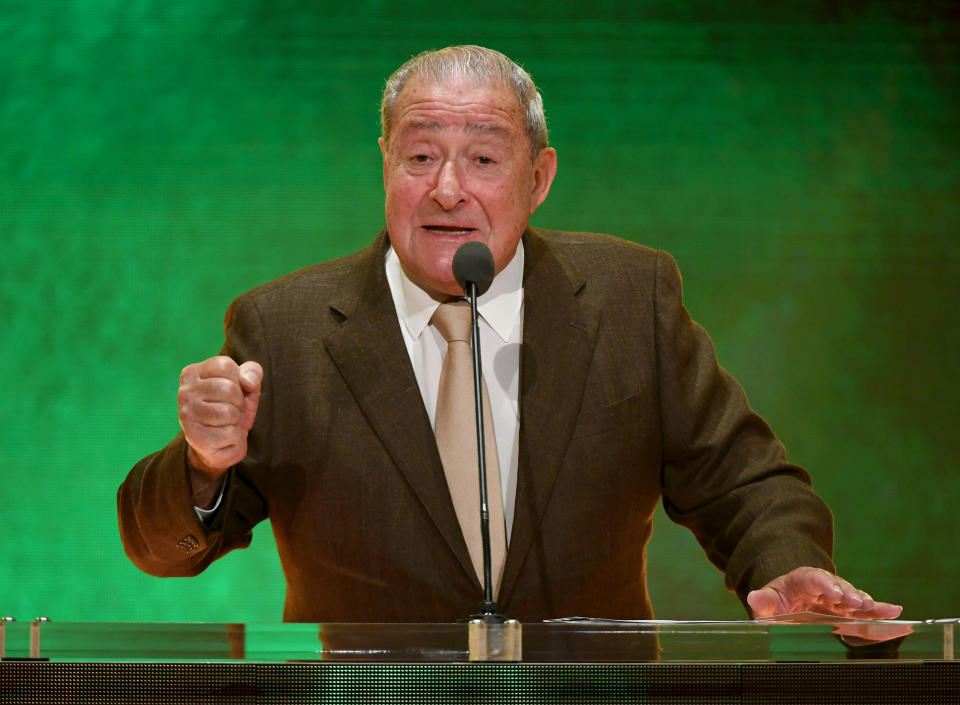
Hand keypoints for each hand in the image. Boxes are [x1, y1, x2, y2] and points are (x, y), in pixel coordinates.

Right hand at [178, 356, 262, 475]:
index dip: (238, 379)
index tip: (233, 390)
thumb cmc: (234, 407)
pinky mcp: (195, 437)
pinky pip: (230, 433)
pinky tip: (225, 437)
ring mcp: (187, 415)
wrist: (223, 444)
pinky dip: (235, 436)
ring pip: (229, 412)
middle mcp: (185, 392)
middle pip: (228, 388)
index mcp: (192, 373)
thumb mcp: (247, 385)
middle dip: (239, 401)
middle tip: (232, 409)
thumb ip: (252, 372)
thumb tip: (248, 380)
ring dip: (237, 420)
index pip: (224, 365)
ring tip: (228, 422)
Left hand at [747, 566, 902, 619]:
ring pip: (854, 597)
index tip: (836, 593)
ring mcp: (836, 598)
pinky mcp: (847, 609)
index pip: (813, 577)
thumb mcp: (765, 604)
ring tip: (880, 609)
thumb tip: (754, 596)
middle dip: (849, 593)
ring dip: (867, 603)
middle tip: (860, 603)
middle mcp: (822, 586)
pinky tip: (895, 612)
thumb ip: (762, 601)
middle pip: (838, 586)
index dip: (825, 584)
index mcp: (800, 580)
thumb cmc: (775, 605)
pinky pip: (864, 609)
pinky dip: (878, 610)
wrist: (785, 606)